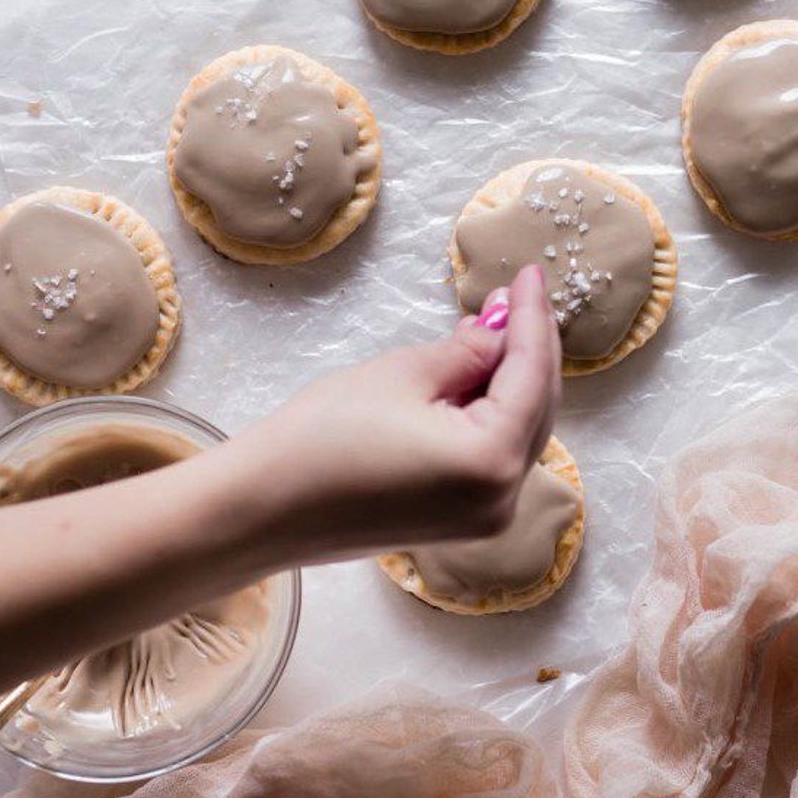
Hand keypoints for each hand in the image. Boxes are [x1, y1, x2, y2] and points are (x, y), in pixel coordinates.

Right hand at [205, 264, 561, 568]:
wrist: (260, 510)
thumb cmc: (321, 439)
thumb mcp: (403, 374)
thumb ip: (467, 352)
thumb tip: (500, 329)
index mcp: (493, 461)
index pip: (531, 374)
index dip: (532, 318)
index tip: (530, 275)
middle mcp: (503, 500)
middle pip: (537, 406)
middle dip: (528, 347)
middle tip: (515, 294)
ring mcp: (485, 518)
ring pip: (521, 431)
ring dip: (511, 378)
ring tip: (493, 324)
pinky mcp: (461, 522)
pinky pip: (496, 455)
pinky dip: (492, 412)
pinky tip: (476, 372)